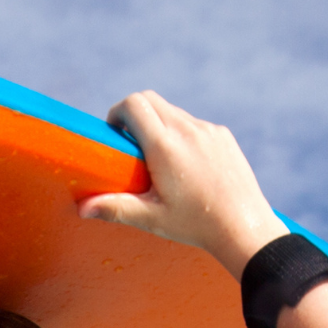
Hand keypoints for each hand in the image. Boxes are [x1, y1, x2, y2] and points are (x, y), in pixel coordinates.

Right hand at [78, 91, 289, 274]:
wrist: (245, 227)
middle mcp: (187, 130)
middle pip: (150, 100)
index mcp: (165, 146)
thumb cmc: (197, 225)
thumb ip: (115, 208)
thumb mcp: (152, 219)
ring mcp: (208, 130)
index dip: (117, 113)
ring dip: (159, 124)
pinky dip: (182, 134)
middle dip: (134, 114)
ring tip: (158, 158)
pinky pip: (194, 124)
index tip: (114, 133)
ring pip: (173, 111)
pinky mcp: (223, 136)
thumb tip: (82, 208)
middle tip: (130, 144)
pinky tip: (186, 165)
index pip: (133, 104)